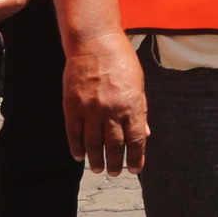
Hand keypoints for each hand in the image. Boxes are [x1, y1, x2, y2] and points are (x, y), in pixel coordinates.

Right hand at [61, 38, 148, 174]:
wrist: (94, 43)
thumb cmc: (121, 62)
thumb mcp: (138, 85)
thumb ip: (140, 111)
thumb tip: (145, 134)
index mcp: (132, 105)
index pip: (136, 139)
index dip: (136, 157)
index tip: (135, 169)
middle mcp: (112, 110)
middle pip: (115, 145)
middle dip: (116, 163)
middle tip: (115, 173)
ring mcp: (90, 109)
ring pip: (93, 143)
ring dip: (96, 159)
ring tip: (99, 168)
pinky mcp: (72, 105)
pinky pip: (73, 132)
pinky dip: (76, 146)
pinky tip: (79, 155)